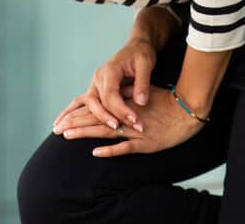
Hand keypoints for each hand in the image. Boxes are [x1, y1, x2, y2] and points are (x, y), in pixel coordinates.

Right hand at [51, 37, 156, 134]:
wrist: (136, 46)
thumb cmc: (141, 54)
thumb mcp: (146, 64)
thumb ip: (142, 83)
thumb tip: (140, 102)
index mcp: (109, 70)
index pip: (111, 94)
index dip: (121, 109)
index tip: (134, 120)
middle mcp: (98, 77)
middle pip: (96, 101)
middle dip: (106, 117)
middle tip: (120, 129)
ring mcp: (95, 84)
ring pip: (87, 104)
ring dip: (83, 119)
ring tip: (71, 132)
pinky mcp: (96, 89)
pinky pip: (83, 103)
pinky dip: (72, 112)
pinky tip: (61, 122)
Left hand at [54, 83, 205, 157]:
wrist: (188, 111)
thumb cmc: (167, 100)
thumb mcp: (144, 91)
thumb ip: (128, 92)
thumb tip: (114, 92)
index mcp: (126, 102)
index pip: (97, 107)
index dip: (79, 113)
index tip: (63, 118)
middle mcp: (128, 116)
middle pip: (97, 120)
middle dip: (76, 125)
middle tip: (56, 130)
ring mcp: (136, 131)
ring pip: (107, 132)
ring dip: (86, 134)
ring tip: (68, 137)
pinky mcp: (146, 144)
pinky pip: (125, 148)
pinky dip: (110, 150)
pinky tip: (96, 152)